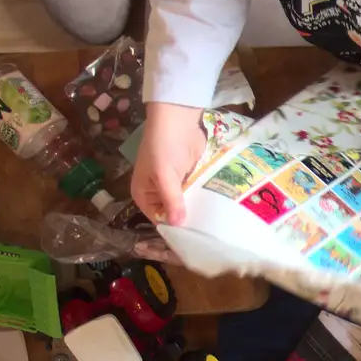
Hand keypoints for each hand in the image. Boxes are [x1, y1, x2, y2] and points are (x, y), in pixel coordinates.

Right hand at [131, 102, 205, 225]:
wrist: (177, 118)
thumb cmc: (164, 146)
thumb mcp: (164, 175)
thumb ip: (171, 200)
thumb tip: (177, 225)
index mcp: (144, 195)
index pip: (159, 220)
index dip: (174, 230)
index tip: (193, 241)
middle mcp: (156, 193)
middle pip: (173, 214)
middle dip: (188, 222)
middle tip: (209, 237)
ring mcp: (174, 185)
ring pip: (186, 205)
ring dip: (198, 211)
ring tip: (216, 227)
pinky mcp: (188, 177)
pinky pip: (196, 194)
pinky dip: (203, 200)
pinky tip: (217, 210)